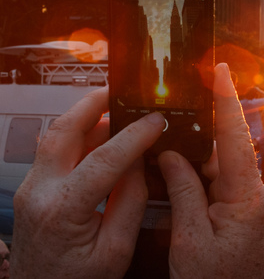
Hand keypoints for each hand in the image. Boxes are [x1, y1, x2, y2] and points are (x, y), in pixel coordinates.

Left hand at [11, 88, 164, 277]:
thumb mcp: (116, 250)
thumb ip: (131, 201)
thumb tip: (139, 160)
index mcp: (63, 211)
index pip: (104, 160)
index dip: (135, 136)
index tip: (156, 121)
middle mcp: (39, 193)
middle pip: (63, 131)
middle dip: (93, 104)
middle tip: (120, 91)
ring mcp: (32, 189)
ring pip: (55, 136)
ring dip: (85, 118)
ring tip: (116, 109)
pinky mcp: (34, 189)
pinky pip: (55, 151)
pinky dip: (79, 136)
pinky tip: (101, 135)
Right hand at [159, 63, 263, 277]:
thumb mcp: (190, 239)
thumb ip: (183, 191)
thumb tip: (172, 155)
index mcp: (246, 197)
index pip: (235, 138)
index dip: (226, 100)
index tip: (219, 70)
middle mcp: (255, 194)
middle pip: (224, 151)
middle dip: (197, 138)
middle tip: (169, 123)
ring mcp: (252, 203)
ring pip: (221, 168)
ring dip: (196, 162)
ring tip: (167, 155)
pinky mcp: (245, 211)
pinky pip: (222, 183)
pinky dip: (201, 178)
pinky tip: (179, 177)